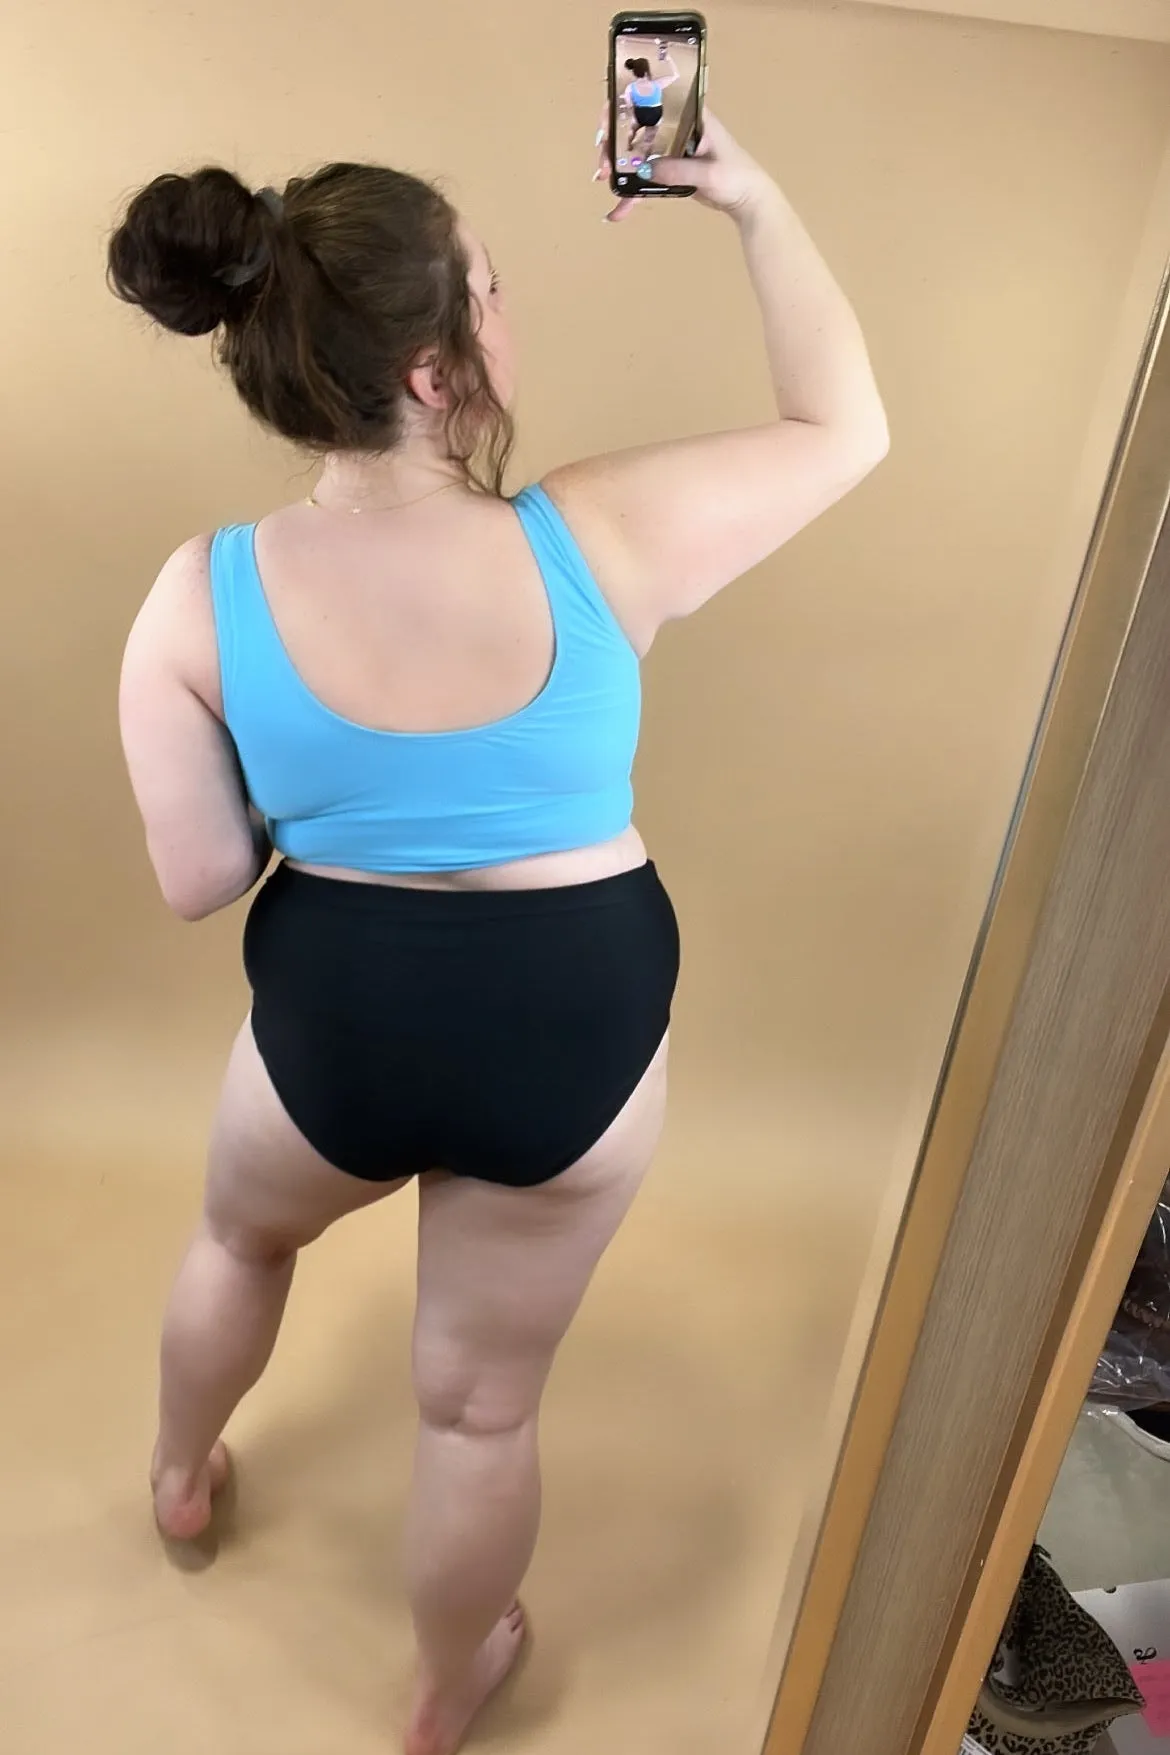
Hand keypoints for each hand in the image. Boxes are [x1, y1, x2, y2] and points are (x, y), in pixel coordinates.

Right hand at [594, 110, 774, 223]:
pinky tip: (618, 211)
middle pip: (638, 127)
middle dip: (616, 141)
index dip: (626, 106)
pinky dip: (632, 195)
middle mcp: (677, 129)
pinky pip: (646, 180)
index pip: (653, 100)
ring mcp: (672, 151)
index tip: (609, 122)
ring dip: (619, 166)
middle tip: (603, 160)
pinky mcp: (671, 172)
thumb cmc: (737, 177)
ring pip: (638, 154)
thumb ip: (678, 170)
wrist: (749, 202)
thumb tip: (645, 171)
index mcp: (689, 116)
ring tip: (602, 179)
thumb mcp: (709, 173)